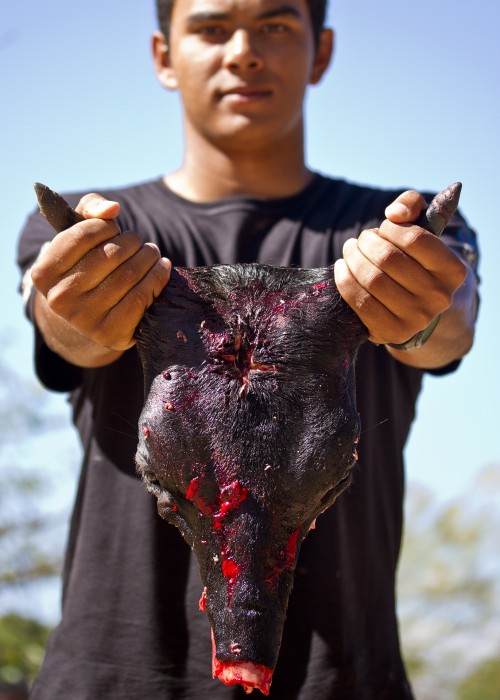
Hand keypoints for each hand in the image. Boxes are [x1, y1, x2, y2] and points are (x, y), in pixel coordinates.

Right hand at [31, 193, 170, 350]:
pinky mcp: (110, 333)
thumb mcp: (80, 235)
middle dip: (132, 242)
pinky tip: (162, 268)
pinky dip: (158, 278)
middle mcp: (60, 298)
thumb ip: (91, 210)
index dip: (107, 226)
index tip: (115, 229)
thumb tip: (113, 208)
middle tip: (139, 243)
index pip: (84, 234)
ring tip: (152, 253)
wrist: (92, 316)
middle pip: (111, 254)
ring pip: (130, 274)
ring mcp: (84, 319)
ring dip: (149, 257)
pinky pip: (141, 297)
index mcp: (44, 273)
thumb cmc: (87, 265)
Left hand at [333, 190, 466, 345]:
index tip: (383, 228)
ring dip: (352, 258)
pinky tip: (343, 269)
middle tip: (360, 240)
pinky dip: (345, 280)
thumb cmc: (414, 262)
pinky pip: (360, 301)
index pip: (415, 239)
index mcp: (452, 271)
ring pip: (372, 279)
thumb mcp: (421, 231)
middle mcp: (438, 297)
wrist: (413, 309)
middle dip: (366, 243)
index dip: (391, 228)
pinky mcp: (391, 332)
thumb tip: (395, 212)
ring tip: (350, 251)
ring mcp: (416, 318)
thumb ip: (411, 206)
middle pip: (388, 258)